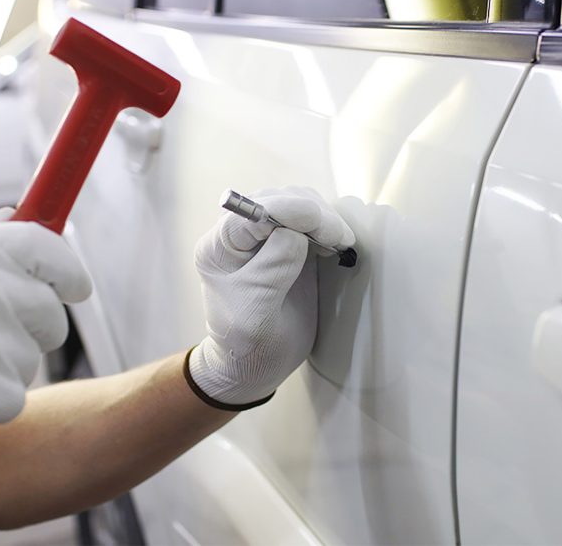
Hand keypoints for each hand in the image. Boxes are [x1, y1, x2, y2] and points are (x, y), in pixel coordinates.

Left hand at [187, 187, 354, 407]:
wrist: (254, 364)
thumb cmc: (246, 343)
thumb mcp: (255, 311)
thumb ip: (272, 269)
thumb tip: (296, 234)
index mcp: (220, 246)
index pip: (255, 210)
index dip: (294, 212)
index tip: (328, 233)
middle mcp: (239, 234)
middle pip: (279, 198)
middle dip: (314, 213)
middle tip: (340, 239)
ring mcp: (264, 236)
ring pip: (296, 202)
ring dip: (323, 216)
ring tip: (340, 241)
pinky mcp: (287, 244)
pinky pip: (308, 219)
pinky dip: (327, 225)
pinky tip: (336, 243)